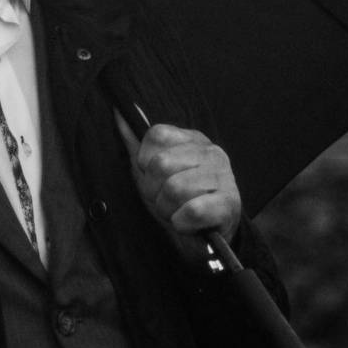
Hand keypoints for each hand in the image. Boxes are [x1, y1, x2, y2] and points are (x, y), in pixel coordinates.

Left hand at [115, 110, 241, 241]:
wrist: (208, 236)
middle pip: (161, 164)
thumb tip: (118, 112)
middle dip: (153, 191)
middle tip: (163, 200)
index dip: (145, 162)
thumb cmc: (177, 200)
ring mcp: (224, 177)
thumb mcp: (153, 171)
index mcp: (193, 139)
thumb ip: (135, 142)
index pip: (156, 134)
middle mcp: (211, 152)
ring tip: (176, 211)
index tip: (154, 177)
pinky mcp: (229, 204)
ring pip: (175, 188)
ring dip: (167, 209)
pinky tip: (188, 223)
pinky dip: (182, 223)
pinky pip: (192, 210)